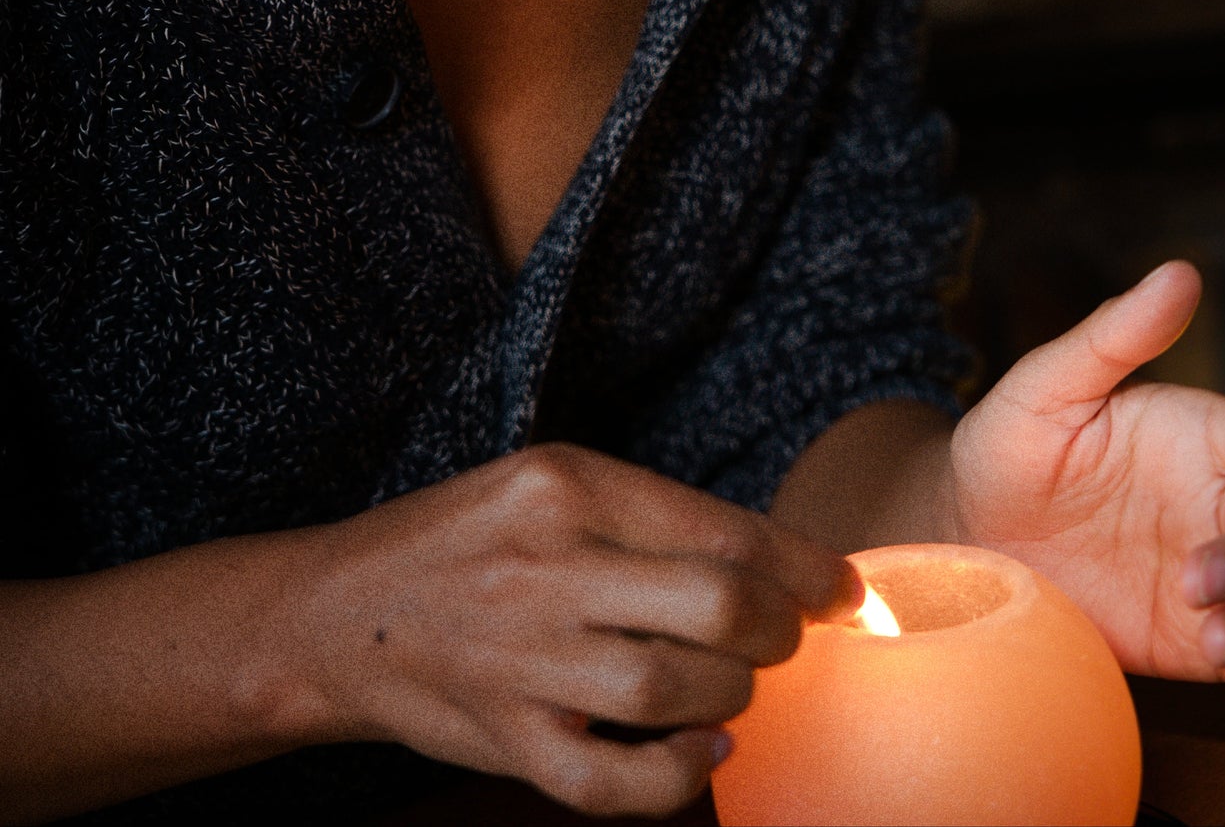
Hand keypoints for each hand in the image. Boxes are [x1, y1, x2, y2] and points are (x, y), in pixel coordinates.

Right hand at [296, 443, 859, 815]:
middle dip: (781, 634)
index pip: (721, 530)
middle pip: (717, 608)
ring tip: (737, 687)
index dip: (805, 569)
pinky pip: (613, 783)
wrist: (337, 613)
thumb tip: (776, 561)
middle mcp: (548, 566)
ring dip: (735, 696)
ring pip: (677, 692)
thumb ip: (648, 517)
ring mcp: (522, 659)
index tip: (843, 589)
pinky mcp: (503, 739)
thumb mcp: (548, 485)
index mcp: (566, 485)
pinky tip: (703, 755)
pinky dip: (677, 779)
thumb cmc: (464, 541)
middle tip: (788, 639)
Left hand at [949, 261, 1224, 730]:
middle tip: (1194, 582)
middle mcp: (1219, 503)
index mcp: (1198, 436)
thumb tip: (1180, 272)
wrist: (967, 544)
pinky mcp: (1202, 641)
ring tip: (1210, 639)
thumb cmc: (1005, 449)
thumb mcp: (1046, 386)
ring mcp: (1216, 577)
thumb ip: (1115, 335)